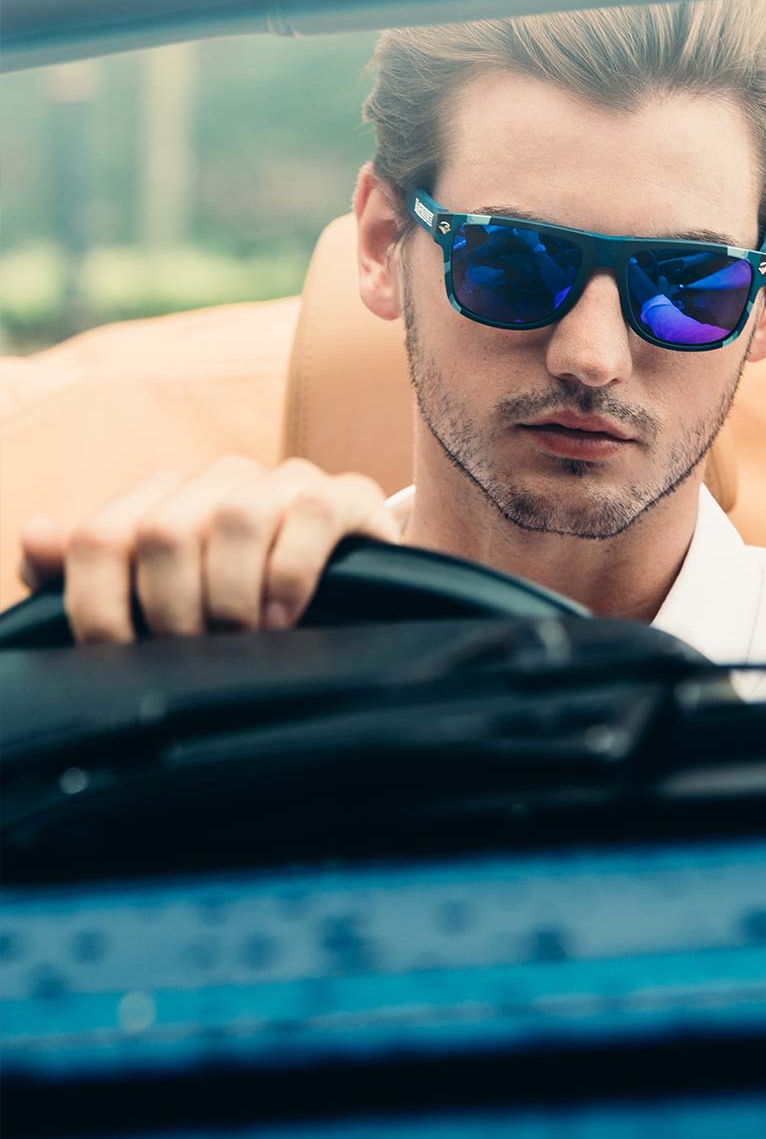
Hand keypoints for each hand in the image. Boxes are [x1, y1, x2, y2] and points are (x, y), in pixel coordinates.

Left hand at [18, 457, 400, 643]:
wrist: (355, 591)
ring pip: (234, 520)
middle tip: (194, 653)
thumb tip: (36, 537)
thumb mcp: (163, 601)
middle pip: (163, 532)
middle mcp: (217, 481)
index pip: (99, 537)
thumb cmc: (245, 603)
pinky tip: (286, 617)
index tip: (120, 656)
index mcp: (163, 500)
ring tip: (244, 638)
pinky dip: (291, 579)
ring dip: (232, 597)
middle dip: (173, 611)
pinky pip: (309, 520)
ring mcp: (281, 482)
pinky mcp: (342, 495)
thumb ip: (88, 576)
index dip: (97, 607)